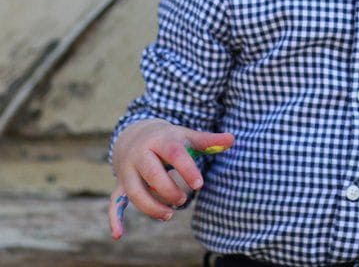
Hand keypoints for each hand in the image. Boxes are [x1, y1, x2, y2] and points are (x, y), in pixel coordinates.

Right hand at [108, 119, 233, 239]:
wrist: (135, 134)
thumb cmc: (168, 138)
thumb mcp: (186, 136)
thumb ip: (208, 141)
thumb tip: (233, 140)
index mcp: (160, 140)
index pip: (173, 153)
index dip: (187, 169)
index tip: (199, 184)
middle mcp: (140, 154)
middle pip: (153, 174)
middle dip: (169, 190)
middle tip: (184, 199)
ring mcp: (128, 170)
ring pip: (136, 192)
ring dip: (152, 207)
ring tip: (170, 214)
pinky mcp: (121, 184)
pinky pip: (115, 202)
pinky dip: (115, 218)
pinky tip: (118, 234)